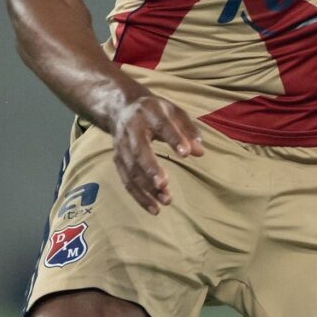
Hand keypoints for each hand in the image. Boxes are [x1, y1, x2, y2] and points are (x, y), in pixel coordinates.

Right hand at [111, 93, 203, 213]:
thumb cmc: (155, 112)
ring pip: (131, 169)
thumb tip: (199, 151)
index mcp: (148, 112)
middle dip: (150, 168)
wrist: (121, 108)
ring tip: (166, 200)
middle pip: (139, 150)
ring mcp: (121, 146)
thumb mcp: (174, 112)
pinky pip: (127, 181)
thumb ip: (188, 130)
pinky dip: (139, 196)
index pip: (162, 125)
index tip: (186, 153)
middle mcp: (131, 130)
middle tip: (164, 184)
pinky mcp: (118, 160)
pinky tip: (154, 208)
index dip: (174, 139)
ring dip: (146, 187)